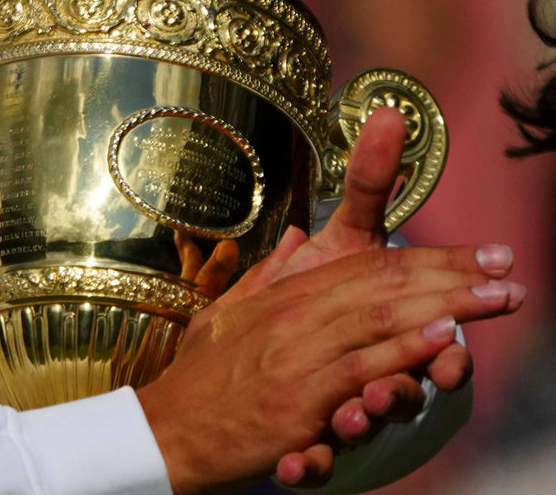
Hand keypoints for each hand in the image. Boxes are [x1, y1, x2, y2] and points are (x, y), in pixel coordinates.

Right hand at [135, 110, 523, 493]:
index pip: (365, 266)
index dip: (426, 257)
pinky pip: (357, 367)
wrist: (164, 432)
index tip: (475, 256)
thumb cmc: (196, 382)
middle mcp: (292, 319)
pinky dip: (402, 350)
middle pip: (382, 285)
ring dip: (444, 306)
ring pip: (379, 319)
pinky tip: (440, 336)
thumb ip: (265, 276)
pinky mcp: (297, 400)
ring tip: (494, 297)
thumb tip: (293, 238)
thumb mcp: (224, 316)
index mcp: (281, 298)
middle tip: (506, 267)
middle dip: (451, 274)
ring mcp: (296, 357)